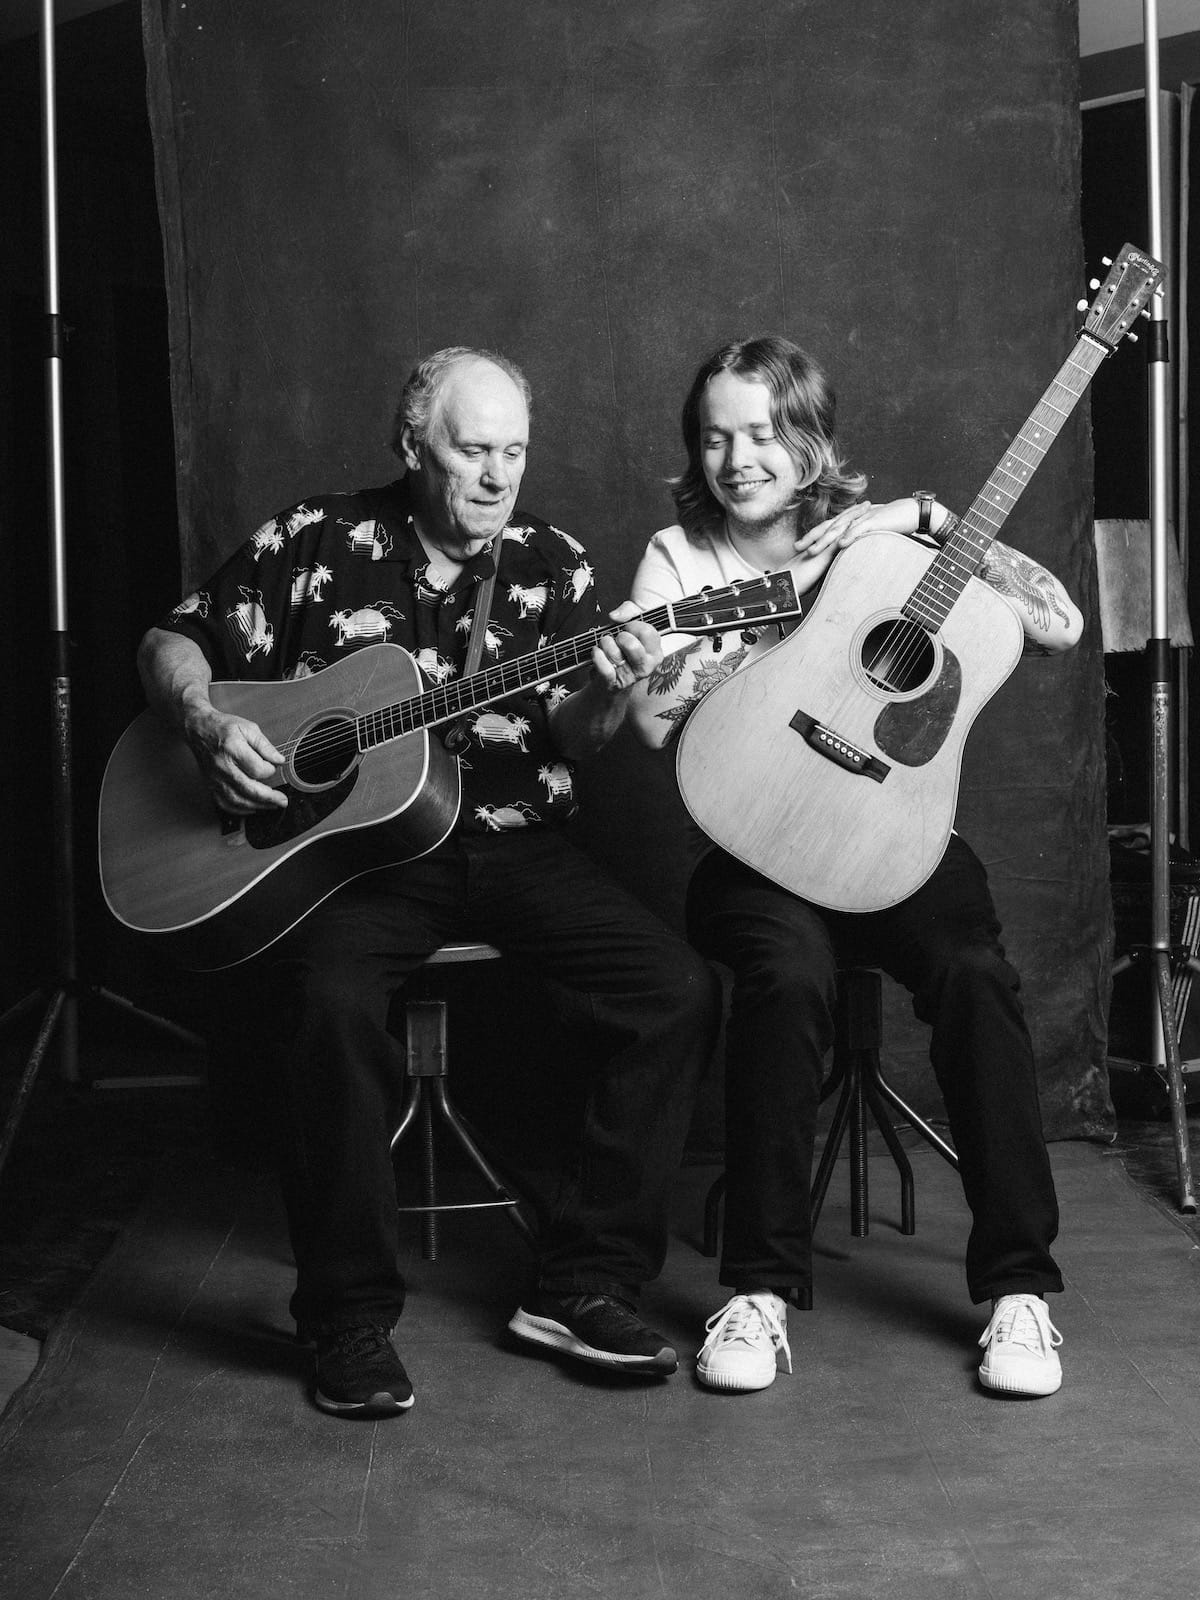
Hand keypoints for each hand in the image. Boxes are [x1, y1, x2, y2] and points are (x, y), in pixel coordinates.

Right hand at [184, 704, 287, 812]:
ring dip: (257, 806)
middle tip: (283, 801)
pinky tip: (252, 808)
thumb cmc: (223, 727)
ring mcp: (215, 778)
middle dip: (269, 798)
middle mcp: (223, 766)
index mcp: (233, 749)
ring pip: (237, 800)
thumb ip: (265, 745)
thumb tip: (279, 760)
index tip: (274, 766)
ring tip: (272, 806)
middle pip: (248, 789)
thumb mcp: (247, 728)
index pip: (257, 769)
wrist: (198, 729)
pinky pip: (224, 804)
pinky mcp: (211, 784)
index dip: (270, 770)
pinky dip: (240, 810)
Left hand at [589, 601, 663, 693]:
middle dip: (619, 637)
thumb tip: (615, 616)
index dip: (633, 625)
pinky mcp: (615, 684)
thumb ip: (628, 610)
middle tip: (618, 639)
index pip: (647, 632)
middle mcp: (647, 666)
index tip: (628, 628)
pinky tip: (598, 653)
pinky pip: (604, 668)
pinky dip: (597, 656)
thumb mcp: (631, 624)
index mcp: (655, 652)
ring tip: (606, 646)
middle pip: (631, 644)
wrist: (609, 678)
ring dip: (605, 645)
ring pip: (614, 654)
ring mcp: (631, 677)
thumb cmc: (622, 648)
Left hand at [793, 498, 917, 560]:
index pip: (826, 529)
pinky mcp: (874, 521)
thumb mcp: (869, 534)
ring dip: (824, 540)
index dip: (811, 537)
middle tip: (796, 548)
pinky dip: (850, 536)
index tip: (797, 549)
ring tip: (812, 551)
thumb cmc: (890, 525)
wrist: (910, 513)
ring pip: (840, 529)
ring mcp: (862, 518)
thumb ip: (856, 541)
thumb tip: (845, 553)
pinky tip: (841, 544)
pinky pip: (860, 529)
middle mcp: (852, 518)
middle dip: (811, 538)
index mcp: (850, 521)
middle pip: (827, 528)